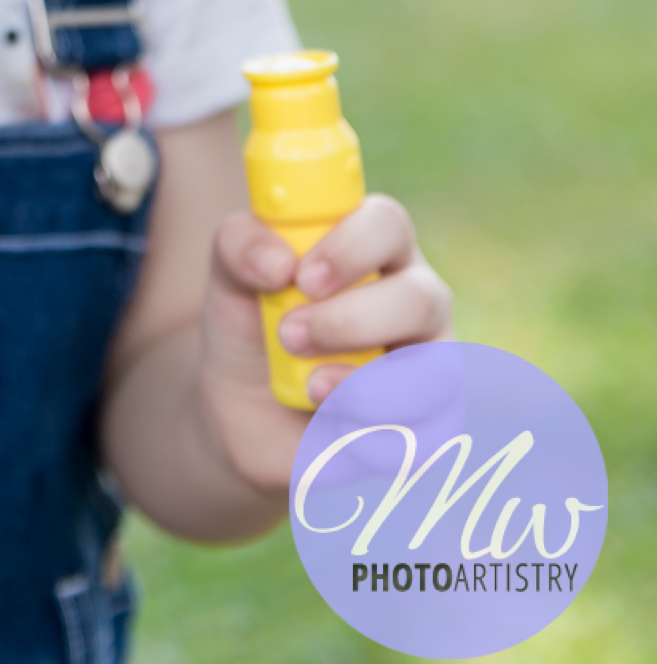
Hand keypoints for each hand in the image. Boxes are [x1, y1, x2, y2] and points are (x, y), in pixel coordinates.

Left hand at [198, 194, 453, 493]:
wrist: (245, 411)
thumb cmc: (252, 326)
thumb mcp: (229, 278)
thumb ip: (239, 245)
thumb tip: (278, 263)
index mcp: (374, 247)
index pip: (388, 224)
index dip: (352, 247)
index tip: (302, 276)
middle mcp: (415, 300)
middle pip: (421, 298)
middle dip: (350, 321)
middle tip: (290, 334)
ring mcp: (431, 365)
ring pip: (435, 374)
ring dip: (365, 385)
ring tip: (310, 385)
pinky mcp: (431, 428)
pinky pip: (428, 439)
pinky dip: (374, 438)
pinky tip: (335, 427)